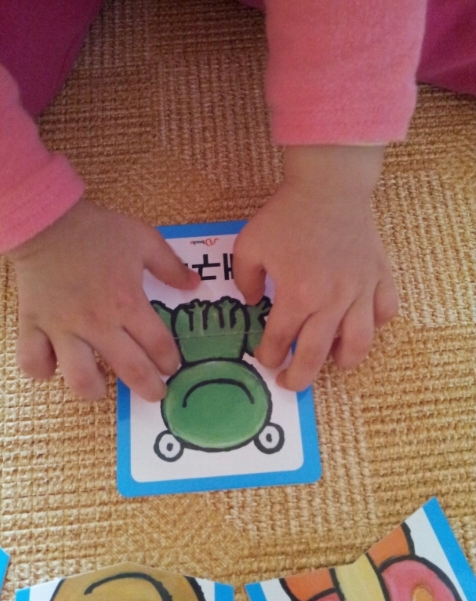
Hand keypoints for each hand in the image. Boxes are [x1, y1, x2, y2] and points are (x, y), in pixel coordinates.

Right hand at [7, 199, 199, 400]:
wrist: (48, 221)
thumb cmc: (99, 231)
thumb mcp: (144, 240)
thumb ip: (171, 266)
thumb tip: (195, 285)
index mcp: (128, 302)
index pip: (158, 345)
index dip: (170, 361)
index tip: (172, 366)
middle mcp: (98, 323)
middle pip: (130, 370)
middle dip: (149, 388)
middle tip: (155, 394)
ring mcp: (63, 328)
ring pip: (79, 377)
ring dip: (95, 389)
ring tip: (102, 388)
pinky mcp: (34, 326)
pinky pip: (33, 362)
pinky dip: (43, 370)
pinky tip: (55, 367)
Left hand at [233, 145, 397, 390]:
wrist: (328, 187)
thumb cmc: (287, 216)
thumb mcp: (249, 244)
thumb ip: (244, 280)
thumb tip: (253, 304)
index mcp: (297, 293)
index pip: (280, 339)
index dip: (268, 354)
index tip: (264, 358)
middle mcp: (332, 300)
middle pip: (316, 354)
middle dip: (299, 377)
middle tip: (290, 383)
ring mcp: (360, 290)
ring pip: (359, 344)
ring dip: (342, 361)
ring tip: (331, 362)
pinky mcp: (379, 278)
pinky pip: (385, 312)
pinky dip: (374, 324)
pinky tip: (359, 324)